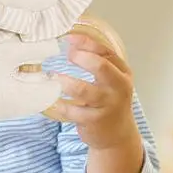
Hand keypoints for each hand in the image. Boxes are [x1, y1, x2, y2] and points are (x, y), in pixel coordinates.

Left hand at [50, 33, 138, 149]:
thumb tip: (71, 41)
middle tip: (67, 56)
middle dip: (81, 57)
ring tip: (53, 77)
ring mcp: (106, 105)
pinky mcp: (93, 120)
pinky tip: (50, 100)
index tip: (69, 38)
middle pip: (101, 67)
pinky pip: (71, 110)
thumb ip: (98, 61)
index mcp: (122, 72)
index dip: (86, 43)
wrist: (117, 135)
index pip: (107, 52)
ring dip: (65, 82)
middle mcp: (118, 87)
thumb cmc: (109, 101)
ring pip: (83, 90)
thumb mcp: (111, 79)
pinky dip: (58, 104)